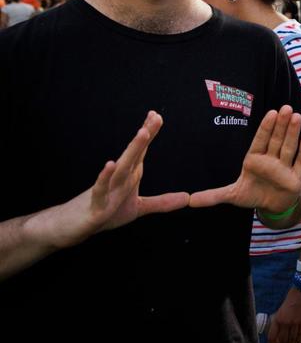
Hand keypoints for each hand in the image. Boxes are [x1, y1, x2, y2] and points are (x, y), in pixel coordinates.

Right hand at [54, 111, 188, 245]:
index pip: (140, 152)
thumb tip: (187, 198)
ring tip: (142, 133)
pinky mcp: (95, 205)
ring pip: (121, 167)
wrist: (70, 227)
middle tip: (155, 116)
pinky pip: (100, 190)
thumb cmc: (103, 213)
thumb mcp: (137, 208)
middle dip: (145, 135)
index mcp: (128, 176)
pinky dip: (104, 178)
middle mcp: (118, 178)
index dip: (149, 134)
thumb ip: (161, 202)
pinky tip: (110, 164)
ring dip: (132, 150)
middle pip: (134, 154)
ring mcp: (106, 190)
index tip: (157, 115)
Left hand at [189, 106, 300, 211]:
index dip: (266, 128)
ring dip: (293, 133)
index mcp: (254, 160)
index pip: (260, 141)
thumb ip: (212, 196)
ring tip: (296, 117)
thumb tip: (188, 201)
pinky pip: (300, 162)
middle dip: (281, 125)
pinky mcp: (295, 178)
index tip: (271, 113)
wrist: (271, 205)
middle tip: (285, 108)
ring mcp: (284, 168)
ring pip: (289, 148)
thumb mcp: (231, 194)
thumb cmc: (252, 194)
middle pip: (276, 140)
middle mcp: (270, 160)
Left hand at [267, 288, 300, 342]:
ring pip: (292, 339)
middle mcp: (286, 322)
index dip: (272, 342)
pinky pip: (300, 334)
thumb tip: (280, 326)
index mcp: (278, 318)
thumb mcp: (282, 308)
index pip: (273, 336)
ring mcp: (296, 322)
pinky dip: (298, 340)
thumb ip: (281, 316)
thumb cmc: (292, 296)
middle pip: (283, 339)